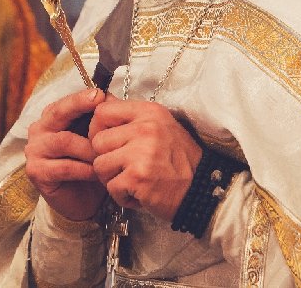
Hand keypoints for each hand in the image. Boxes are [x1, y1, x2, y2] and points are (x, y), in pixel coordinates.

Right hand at [25, 87, 107, 220]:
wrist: (83, 200)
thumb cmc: (90, 163)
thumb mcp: (96, 137)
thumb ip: (100, 117)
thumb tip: (109, 98)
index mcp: (51, 117)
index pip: (65, 102)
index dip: (82, 97)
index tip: (100, 94)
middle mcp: (39, 130)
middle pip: (58, 113)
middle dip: (79, 106)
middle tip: (99, 103)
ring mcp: (34, 151)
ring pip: (64, 141)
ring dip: (89, 147)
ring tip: (106, 153)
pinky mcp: (36, 172)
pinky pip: (64, 166)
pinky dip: (84, 168)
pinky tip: (97, 172)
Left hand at [90, 98, 201, 220]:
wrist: (203, 192)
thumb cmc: (179, 161)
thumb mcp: (160, 127)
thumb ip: (132, 118)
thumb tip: (100, 104)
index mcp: (149, 112)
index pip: (103, 112)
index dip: (98, 129)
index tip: (108, 143)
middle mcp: (145, 129)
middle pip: (97, 141)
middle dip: (106, 158)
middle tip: (124, 168)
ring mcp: (141, 153)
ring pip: (100, 165)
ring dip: (112, 179)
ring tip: (132, 180)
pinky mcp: (138, 177)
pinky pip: (111, 188)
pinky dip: (122, 196)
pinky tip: (139, 194)